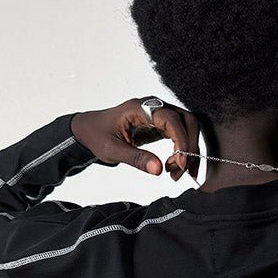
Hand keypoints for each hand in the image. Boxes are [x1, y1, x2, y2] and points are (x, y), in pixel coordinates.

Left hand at [71, 98, 201, 180]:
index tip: (180, 162)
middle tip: (180, 169)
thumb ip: (135, 158)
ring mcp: (158, 115)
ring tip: (175, 170)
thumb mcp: (112, 150)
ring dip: (188, 149)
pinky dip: (182, 150)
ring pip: (186, 127)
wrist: (88, 130)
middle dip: (189, 145)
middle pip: (185, 120)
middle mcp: (152, 107)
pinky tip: (175, 165)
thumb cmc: (97, 134)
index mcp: (139, 108)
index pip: (171, 119)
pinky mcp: (160, 125)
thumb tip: (158, 169)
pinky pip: (179, 134)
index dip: (181, 140)